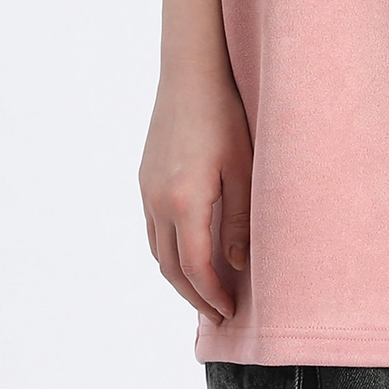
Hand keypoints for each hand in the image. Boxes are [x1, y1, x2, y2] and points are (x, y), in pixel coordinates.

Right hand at [139, 64, 253, 323]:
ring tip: (205, 292)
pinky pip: (152, 230)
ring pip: (157, 251)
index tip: (231, 313)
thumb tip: (237, 265)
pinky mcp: (145, 179)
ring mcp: (147, 190)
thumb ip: (240, 220)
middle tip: (218, 315)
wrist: (191, 73)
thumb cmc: (225, 115)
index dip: (213, 295)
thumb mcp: (243, 168)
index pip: (196, 268)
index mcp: (185, 202)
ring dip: (179, 277)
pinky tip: (189, 252)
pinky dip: (169, 252)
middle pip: (170, 268)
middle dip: (195, 296)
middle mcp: (158, 202)